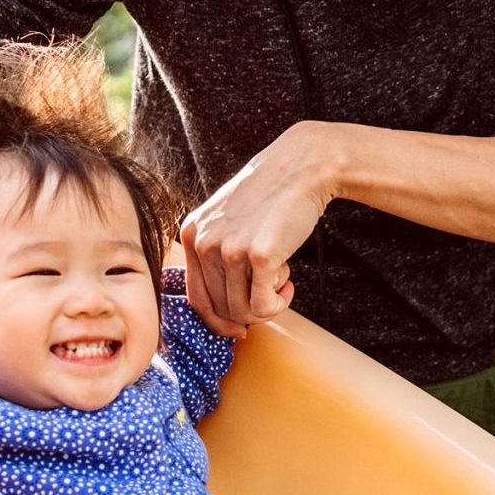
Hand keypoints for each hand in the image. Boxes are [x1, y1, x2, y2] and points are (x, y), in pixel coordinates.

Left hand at [180, 120, 346, 336]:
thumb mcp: (226, 219)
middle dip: (248, 311)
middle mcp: (204, 243)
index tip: (238, 327)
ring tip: (280, 280)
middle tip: (270, 291)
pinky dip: (278, 305)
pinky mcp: (260, 255)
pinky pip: (263, 306)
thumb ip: (215, 254)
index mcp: (192, 234)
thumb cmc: (270, 197)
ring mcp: (230, 249)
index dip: (218, 321)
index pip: (196, 298)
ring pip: (241, 312)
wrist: (302, 167)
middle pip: (220, 310)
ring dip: (266, 307)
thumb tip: (221, 311)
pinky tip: (289, 285)